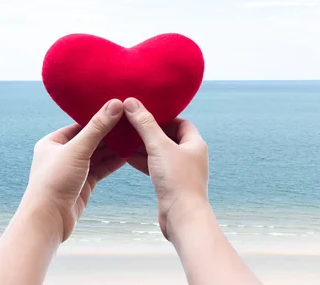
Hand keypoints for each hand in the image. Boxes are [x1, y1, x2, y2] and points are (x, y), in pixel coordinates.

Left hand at [23, 99, 125, 241]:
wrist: (48, 220)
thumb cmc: (54, 182)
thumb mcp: (77, 150)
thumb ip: (98, 127)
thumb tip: (115, 103)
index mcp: (52, 142)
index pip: (80, 124)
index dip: (100, 117)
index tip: (119, 109)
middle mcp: (62, 154)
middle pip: (91, 139)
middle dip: (110, 133)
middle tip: (131, 122)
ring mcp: (73, 170)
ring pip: (98, 155)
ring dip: (115, 148)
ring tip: (134, 137)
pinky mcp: (83, 184)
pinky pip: (101, 168)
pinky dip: (114, 162)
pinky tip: (128, 155)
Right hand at [123, 98, 208, 239]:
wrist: (182, 217)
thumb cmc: (177, 180)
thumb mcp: (159, 147)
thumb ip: (145, 124)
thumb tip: (132, 102)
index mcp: (195, 143)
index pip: (181, 123)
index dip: (164, 117)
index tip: (145, 113)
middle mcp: (191, 156)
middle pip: (168, 137)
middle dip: (150, 131)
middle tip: (130, 124)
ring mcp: (181, 171)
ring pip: (160, 153)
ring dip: (143, 147)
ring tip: (124, 138)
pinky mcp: (171, 185)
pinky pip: (155, 167)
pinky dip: (142, 161)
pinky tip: (126, 157)